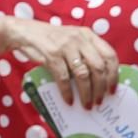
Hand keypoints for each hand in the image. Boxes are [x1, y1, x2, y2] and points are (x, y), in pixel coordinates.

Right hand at [3, 18, 119, 107]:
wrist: (24, 32)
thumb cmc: (50, 40)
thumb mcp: (72, 40)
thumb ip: (85, 53)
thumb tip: (99, 81)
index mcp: (88, 35)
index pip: (110, 55)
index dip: (114, 75)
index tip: (112, 90)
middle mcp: (80, 39)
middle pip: (99, 67)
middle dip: (101, 88)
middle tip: (99, 102)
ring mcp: (66, 46)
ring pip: (83, 74)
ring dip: (86, 93)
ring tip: (86, 105)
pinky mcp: (51, 54)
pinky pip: (64, 78)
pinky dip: (67, 92)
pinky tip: (68, 100)